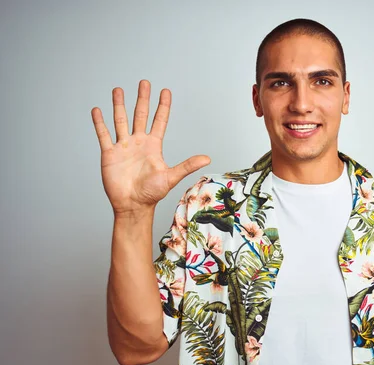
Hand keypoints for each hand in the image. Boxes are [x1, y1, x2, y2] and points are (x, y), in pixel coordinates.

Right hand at [91, 80, 210, 214]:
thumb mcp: (171, 177)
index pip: (159, 121)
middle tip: (144, 82)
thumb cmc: (152, 194)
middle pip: (140, 115)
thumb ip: (187, 165)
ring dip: (119, 105)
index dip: (163, 106)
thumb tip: (208, 158)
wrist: (132, 205)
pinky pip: (104, 134)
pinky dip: (99, 122)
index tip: (165, 91)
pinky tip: (97, 110)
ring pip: (120, 120)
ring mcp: (123, 147)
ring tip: (118, 90)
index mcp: (153, 146)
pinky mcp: (109, 154)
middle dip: (142, 99)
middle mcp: (138, 143)